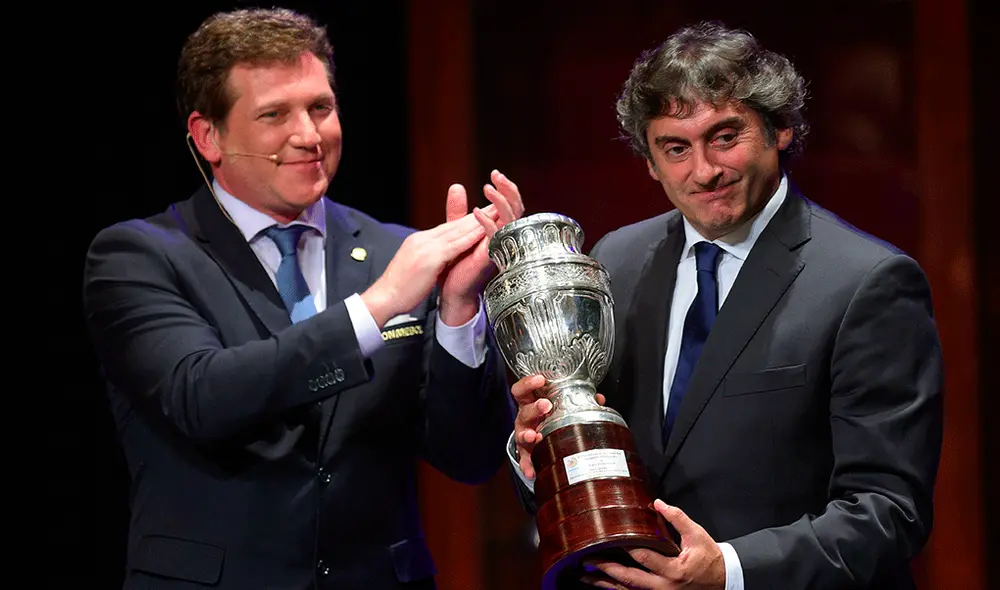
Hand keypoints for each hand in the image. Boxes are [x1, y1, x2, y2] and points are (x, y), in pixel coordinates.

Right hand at [361, 211, 491, 327]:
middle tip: (496, 204)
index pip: (447, 228)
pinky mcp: (431, 257)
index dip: (466, 220)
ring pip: (457, 230)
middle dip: (476, 214)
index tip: (482, 213)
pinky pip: (456, 245)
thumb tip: (436, 260)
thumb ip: (426, 259)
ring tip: (496, 212)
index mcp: (419, 241)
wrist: (384, 298)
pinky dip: (472, 237)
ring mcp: (426, 246)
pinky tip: (485, 231)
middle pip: (454, 224)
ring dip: (479, 220)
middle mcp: (423, 239)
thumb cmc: (398, 290)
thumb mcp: (414, 268)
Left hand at [438, 170, 524, 325]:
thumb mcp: (457, 231)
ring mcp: (500, 248)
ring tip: (488, 188)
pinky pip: (496, 237)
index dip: (507, 189)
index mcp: (499, 231)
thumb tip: (457, 186)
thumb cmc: (457, 265)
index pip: (511, 206)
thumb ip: (458, 211)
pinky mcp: (491, 258)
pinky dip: (487, 223)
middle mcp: (504, 238)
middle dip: (509, 190)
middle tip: (496, 175)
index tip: (495, 174)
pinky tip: (476, 211)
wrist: (452, 291)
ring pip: (511, 220)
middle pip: (517, 210)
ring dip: (500, 202)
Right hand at [511, 374, 604, 479]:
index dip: (529, 383)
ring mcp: (524, 434)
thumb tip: (598, 398)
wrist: (535, 434)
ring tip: (535, 437)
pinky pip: (525, 459)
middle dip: (535, 408)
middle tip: (546, 406)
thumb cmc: (546, 414)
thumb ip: (575, 400)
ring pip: (522, 433)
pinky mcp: (526, 451)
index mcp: (531, 402)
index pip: (523, 389)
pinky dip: (527, 464)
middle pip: (524, 410)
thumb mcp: (556, 403)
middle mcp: (525, 417)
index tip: (540, 379)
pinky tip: (531, 470)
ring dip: (527, 435)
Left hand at [581, 500, 725, 588]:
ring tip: (588, 574)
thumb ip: (677, 518)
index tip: (608, 539)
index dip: (625, 548)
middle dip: (608, 569)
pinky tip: (605, 583)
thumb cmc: (709, 558)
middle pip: (630, 579)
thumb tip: (658, 503)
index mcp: (674, 570)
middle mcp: (665, 587)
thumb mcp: (696, 535)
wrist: (723, 579)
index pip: (644, 558)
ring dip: (607, 583)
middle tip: (589, 560)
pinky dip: (618, 589)